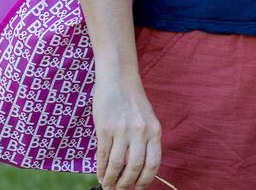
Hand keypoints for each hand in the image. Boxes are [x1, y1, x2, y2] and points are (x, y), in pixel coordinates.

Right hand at [93, 72, 161, 189]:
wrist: (118, 78)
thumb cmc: (132, 100)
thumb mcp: (147, 118)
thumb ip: (145, 140)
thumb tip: (138, 168)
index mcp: (155, 129)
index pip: (154, 163)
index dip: (145, 180)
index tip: (139, 188)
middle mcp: (141, 131)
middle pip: (135, 168)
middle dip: (126, 184)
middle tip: (120, 189)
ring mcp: (122, 130)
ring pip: (117, 165)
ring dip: (111, 180)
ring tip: (108, 185)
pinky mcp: (105, 129)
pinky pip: (103, 156)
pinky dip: (101, 170)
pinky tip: (100, 175)